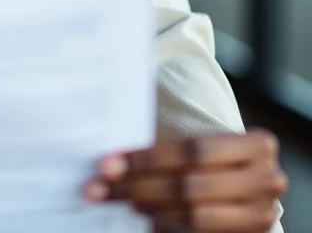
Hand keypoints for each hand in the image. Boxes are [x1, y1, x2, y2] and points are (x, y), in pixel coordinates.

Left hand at [83, 129, 287, 232]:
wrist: (250, 188)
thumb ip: (171, 148)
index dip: (149, 157)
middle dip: (138, 185)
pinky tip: (145, 217)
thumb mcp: (204, 144)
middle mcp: (268, 179)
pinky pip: (200, 232)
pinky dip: (167, 224)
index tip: (108, 162)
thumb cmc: (217, 158)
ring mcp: (264, 214)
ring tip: (118, 198)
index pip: (194, 150)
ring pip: (194, 213)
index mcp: (259, 144)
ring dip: (149, 206)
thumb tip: (116, 156)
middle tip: (101, 186)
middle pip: (190, 184)